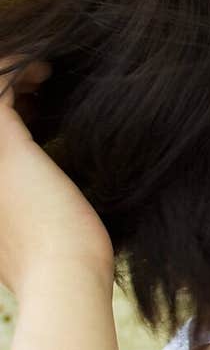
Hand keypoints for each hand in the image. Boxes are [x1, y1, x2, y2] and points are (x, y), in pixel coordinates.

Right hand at [0, 57, 115, 293]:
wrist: (63, 282)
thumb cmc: (63, 266)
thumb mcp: (33, 232)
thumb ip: (28, 206)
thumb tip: (51, 197)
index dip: (6, 112)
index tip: (33, 104)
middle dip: (5, 93)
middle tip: (36, 84)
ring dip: (11, 77)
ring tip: (42, 75)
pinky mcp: (4, 144)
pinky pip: (0, 81)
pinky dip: (20, 67)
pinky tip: (47, 70)